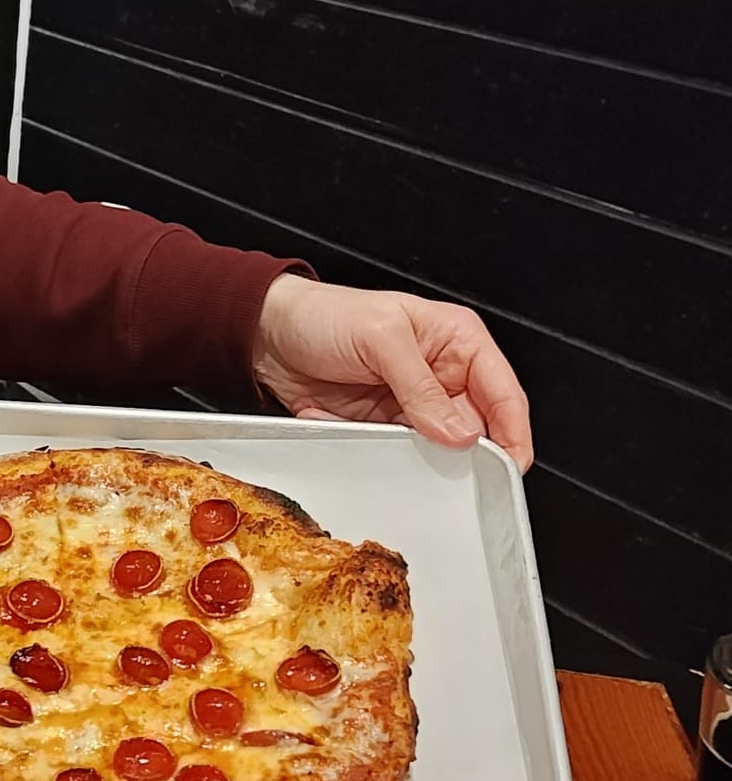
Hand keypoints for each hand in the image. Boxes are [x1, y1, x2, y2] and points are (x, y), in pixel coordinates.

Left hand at [253, 274, 532, 470]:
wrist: (266, 333)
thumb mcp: (380, 339)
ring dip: (405, 451)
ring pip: (433, 448)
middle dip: (456, 450)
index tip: (510, 467)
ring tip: (373, 430)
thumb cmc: (324, 314)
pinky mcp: (381, 425)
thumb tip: (459, 431)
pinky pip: (390, 452)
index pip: (504, 394)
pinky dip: (366, 447)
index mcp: (457, 341)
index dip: (513, 433)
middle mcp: (441, 375)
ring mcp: (411, 404)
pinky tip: (334, 419)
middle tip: (435, 458)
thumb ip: (421, 387)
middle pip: (474, 429)